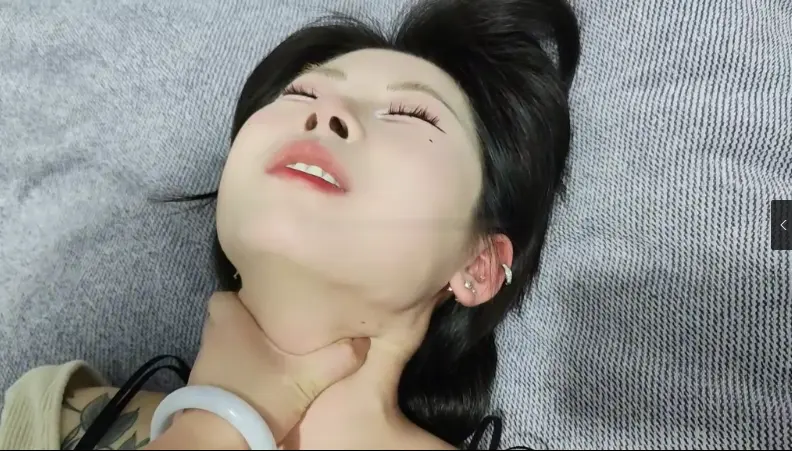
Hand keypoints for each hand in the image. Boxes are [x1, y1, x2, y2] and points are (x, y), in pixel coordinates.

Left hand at [185, 291, 368, 443]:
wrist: (221, 439)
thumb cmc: (260, 393)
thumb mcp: (308, 377)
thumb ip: (338, 358)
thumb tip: (363, 342)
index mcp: (229, 321)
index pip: (225, 294)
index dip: (244, 297)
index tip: (268, 303)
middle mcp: (212, 338)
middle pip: (228, 320)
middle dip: (250, 323)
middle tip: (277, 329)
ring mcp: (205, 365)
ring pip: (225, 345)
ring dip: (244, 348)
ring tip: (273, 354)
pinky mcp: (205, 389)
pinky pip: (223, 369)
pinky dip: (239, 371)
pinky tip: (260, 379)